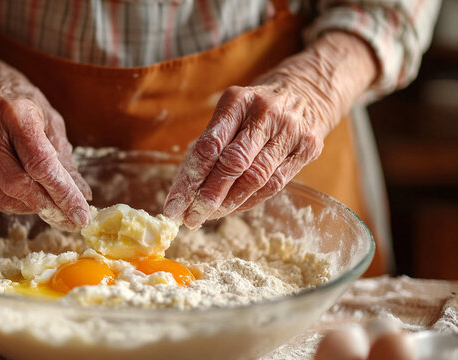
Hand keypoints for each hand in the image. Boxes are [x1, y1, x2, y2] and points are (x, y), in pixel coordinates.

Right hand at [0, 36, 90, 230]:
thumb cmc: (12, 95)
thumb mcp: (46, 115)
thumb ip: (62, 156)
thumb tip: (82, 193)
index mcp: (14, 112)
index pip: (41, 165)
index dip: (63, 194)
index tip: (81, 215)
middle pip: (17, 185)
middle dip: (46, 206)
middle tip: (67, 217)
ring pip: (0, 196)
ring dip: (29, 208)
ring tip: (48, 206)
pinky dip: (8, 203)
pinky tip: (24, 200)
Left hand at [164, 32, 376, 227]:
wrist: (308, 90)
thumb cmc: (255, 107)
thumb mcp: (230, 111)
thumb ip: (210, 143)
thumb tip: (184, 188)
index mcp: (237, 100)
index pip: (209, 147)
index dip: (188, 180)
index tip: (173, 205)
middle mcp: (265, 114)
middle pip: (232, 165)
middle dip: (206, 198)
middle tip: (188, 218)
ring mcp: (290, 131)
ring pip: (255, 179)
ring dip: (227, 205)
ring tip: (205, 217)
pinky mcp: (308, 148)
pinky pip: (274, 185)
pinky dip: (248, 201)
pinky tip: (231, 209)